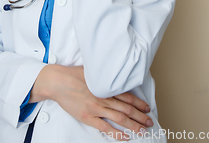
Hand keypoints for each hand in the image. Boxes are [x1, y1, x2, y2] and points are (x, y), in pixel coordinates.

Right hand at [30, 64, 151, 140]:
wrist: (59, 81)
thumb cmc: (74, 75)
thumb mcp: (93, 72)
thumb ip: (105, 77)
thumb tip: (115, 78)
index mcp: (106, 86)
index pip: (128, 96)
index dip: (139, 103)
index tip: (147, 108)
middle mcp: (104, 97)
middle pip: (127, 108)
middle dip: (140, 116)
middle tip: (150, 122)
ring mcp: (96, 108)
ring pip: (120, 118)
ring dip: (133, 125)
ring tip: (142, 130)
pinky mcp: (88, 116)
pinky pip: (105, 127)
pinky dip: (116, 133)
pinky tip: (125, 137)